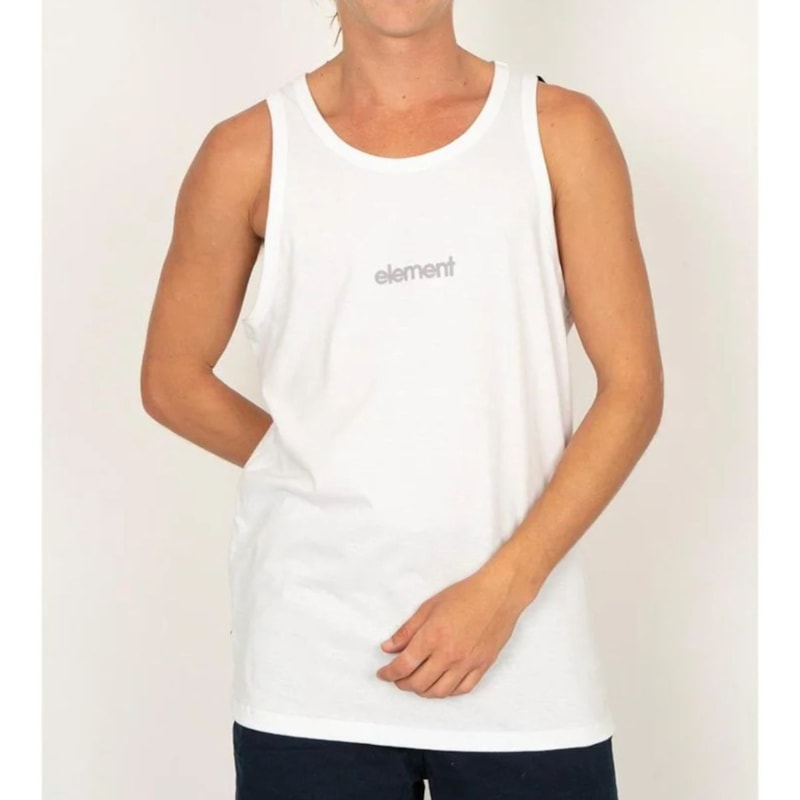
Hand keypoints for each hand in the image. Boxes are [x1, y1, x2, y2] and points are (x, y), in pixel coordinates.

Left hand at [375, 558, 533, 697]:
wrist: (498, 594)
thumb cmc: (464, 595)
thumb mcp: (429, 607)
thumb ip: (407, 630)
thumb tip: (388, 647)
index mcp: (432, 637)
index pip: (403, 666)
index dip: (389, 673)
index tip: (383, 673)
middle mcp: (449, 655)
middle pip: (418, 683)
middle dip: (402, 684)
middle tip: (397, 678)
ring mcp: (467, 664)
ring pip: (439, 692)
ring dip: (422, 691)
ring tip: (416, 683)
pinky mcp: (482, 667)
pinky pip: (461, 690)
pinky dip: (447, 692)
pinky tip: (440, 685)